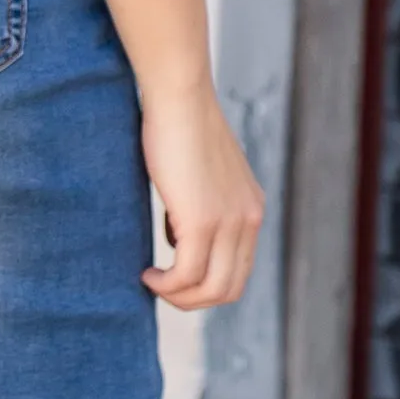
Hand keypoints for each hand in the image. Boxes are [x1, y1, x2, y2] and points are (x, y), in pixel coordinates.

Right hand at [140, 82, 263, 308]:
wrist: (180, 98)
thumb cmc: (179, 127)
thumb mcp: (200, 174)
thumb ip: (200, 204)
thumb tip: (177, 238)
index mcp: (252, 210)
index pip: (239, 271)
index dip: (206, 284)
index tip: (174, 275)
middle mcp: (249, 220)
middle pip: (229, 289)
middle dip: (192, 300)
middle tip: (161, 286)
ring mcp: (229, 222)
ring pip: (211, 289)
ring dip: (178, 297)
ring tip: (153, 282)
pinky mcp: (203, 221)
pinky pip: (187, 275)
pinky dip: (166, 284)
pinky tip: (147, 273)